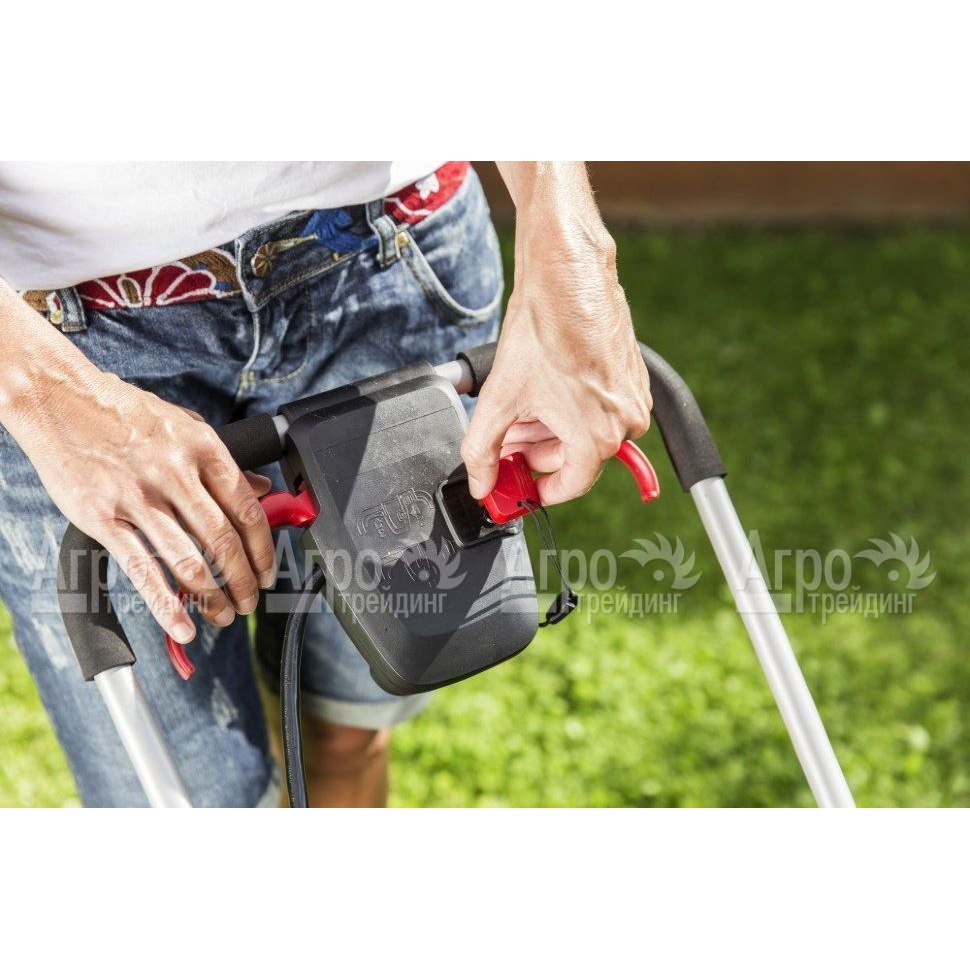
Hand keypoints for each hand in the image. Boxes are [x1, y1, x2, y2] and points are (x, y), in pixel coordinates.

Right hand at [0, 288, 274, 644]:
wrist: (59, 398)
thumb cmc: (124, 412)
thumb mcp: (185, 425)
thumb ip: (223, 461)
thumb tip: (262, 490)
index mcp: (203, 448)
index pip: (247, 510)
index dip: (263, 550)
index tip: (267, 572)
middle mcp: (175, 473)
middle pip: (224, 541)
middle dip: (243, 581)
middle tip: (249, 601)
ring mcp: (139, 497)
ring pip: (189, 560)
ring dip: (213, 597)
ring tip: (223, 615)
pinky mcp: (104, 517)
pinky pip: (142, 569)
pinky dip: (166, 604)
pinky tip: (182, 625)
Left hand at [462, 163, 650, 503]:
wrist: (567, 276)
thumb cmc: (542, 331)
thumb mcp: (499, 400)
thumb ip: (483, 451)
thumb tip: (481, 482)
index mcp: (597, 437)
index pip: (569, 486)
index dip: (537, 489)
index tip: (517, 485)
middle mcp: (625, 422)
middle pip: (575, 457)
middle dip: (535, 451)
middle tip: (506, 441)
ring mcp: (633, 397)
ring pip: (585, 431)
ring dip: (549, 427)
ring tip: (519, 407)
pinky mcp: (632, 375)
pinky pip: (600, 406)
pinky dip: (569, 406)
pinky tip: (543, 388)